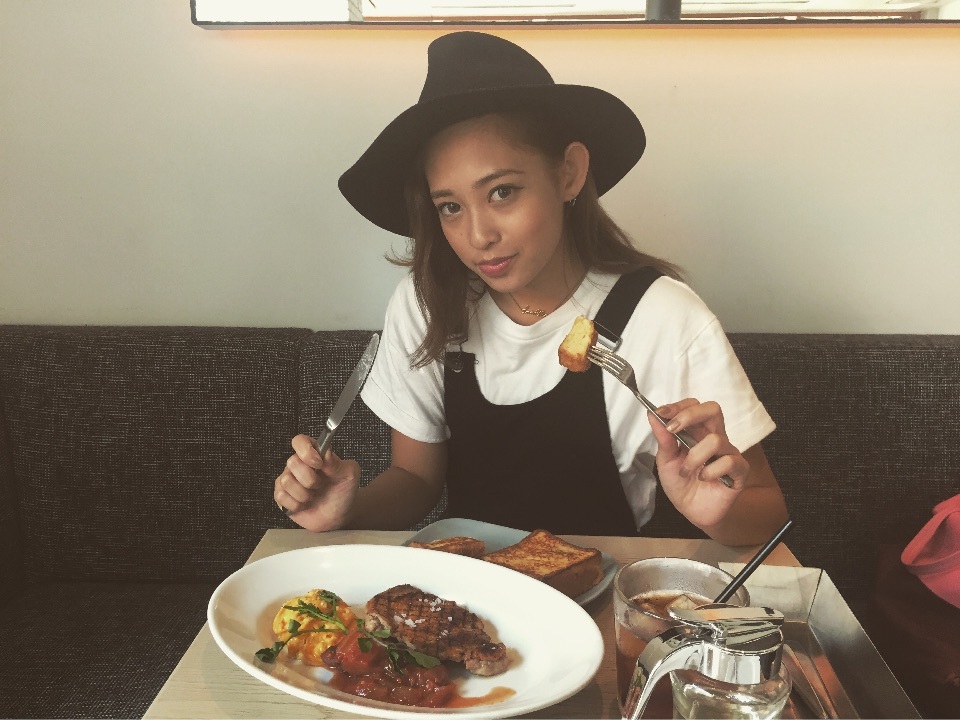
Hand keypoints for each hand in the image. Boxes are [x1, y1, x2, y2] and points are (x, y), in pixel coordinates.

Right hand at [274, 434, 361, 531]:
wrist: (339, 515)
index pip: (299, 441)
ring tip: (313, 496)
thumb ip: (337, 463)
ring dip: (304, 494)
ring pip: (286, 481)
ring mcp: (288, 480)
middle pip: (292, 462)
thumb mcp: (349, 474)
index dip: (306, 451)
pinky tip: (304, 505)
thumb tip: (325, 453)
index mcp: (314, 454)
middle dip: (310, 479)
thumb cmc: (343, 491)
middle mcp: (299, 464)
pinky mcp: (282, 496)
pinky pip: (281, 496)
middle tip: (320, 485)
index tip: (319, 464)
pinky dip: (296, 504)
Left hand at [648, 398, 750, 528]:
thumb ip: (663, 439)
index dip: (678, 406)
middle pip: (712, 409)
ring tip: (686, 471)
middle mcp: (715, 437)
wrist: (692, 511)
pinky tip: (704, 479)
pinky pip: (728, 461)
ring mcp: (729, 452)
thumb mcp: (666, 461)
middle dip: (690, 415)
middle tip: (673, 429)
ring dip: (694, 457)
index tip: (660, 413)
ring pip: (715, 439)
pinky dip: (710, 471)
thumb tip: (653, 415)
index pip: (694, 406)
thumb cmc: (681, 484)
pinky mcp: (740, 470)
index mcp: (697, 432)